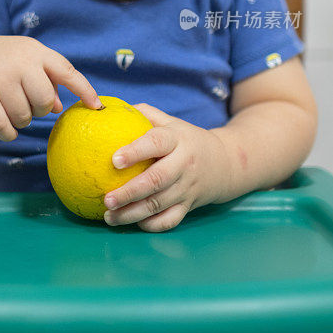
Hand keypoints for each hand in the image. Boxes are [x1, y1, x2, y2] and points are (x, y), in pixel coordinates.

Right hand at [0, 35, 101, 140]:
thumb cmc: (6, 60)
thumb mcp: (29, 60)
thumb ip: (49, 80)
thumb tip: (60, 108)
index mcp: (36, 52)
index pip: (66, 71)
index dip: (84, 90)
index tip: (96, 106)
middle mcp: (19, 64)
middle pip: (45, 101)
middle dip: (41, 109)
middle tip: (31, 104)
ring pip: (24, 116)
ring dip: (22, 120)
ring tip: (14, 108)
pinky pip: (4, 126)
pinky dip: (9, 132)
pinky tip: (7, 127)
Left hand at [103, 103, 228, 231]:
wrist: (225, 163)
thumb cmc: (186, 139)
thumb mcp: (171, 122)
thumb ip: (144, 114)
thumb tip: (108, 107)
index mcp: (177, 139)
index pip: (155, 143)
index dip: (135, 152)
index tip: (114, 160)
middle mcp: (184, 164)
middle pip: (157, 180)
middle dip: (130, 192)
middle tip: (106, 199)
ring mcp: (187, 188)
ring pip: (159, 204)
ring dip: (132, 213)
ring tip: (109, 216)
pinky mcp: (189, 206)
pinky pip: (170, 220)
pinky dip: (151, 225)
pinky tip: (132, 223)